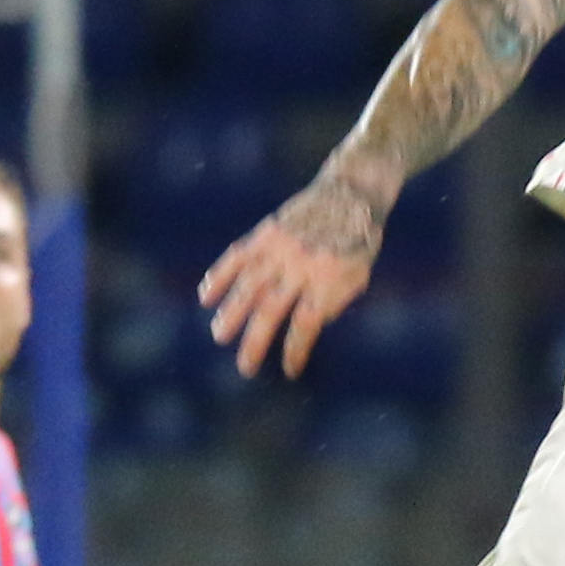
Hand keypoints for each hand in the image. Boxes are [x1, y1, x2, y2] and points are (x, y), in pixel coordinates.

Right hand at [198, 175, 383, 377]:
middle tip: (245, 368)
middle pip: (271, 310)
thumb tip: (306, 328)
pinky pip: (237, 257)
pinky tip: (206, 296)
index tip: (289, 372)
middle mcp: (301, 265)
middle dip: (256, 343)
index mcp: (329, 279)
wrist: (351, 194)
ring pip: (248, 286)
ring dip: (231, 314)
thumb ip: (333, 303)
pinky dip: (219, 276)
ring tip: (220, 336)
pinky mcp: (266, 233)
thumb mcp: (357, 275)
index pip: (306, 324)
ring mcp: (281, 248)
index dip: (296, 351)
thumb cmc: (358, 242)